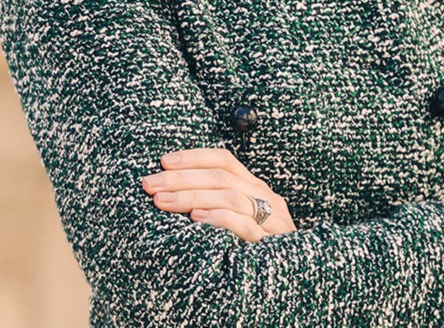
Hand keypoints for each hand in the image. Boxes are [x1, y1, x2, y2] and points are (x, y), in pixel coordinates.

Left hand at [141, 147, 295, 241]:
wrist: (293, 285)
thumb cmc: (256, 252)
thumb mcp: (239, 222)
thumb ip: (217, 204)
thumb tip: (172, 191)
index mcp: (256, 188)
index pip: (224, 160)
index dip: (193, 157)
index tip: (162, 161)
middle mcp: (266, 198)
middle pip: (221, 176)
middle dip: (181, 177)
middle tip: (150, 183)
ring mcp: (271, 221)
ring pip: (230, 196)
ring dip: (191, 196)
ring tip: (162, 201)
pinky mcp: (270, 245)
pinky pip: (244, 225)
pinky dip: (218, 218)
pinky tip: (195, 220)